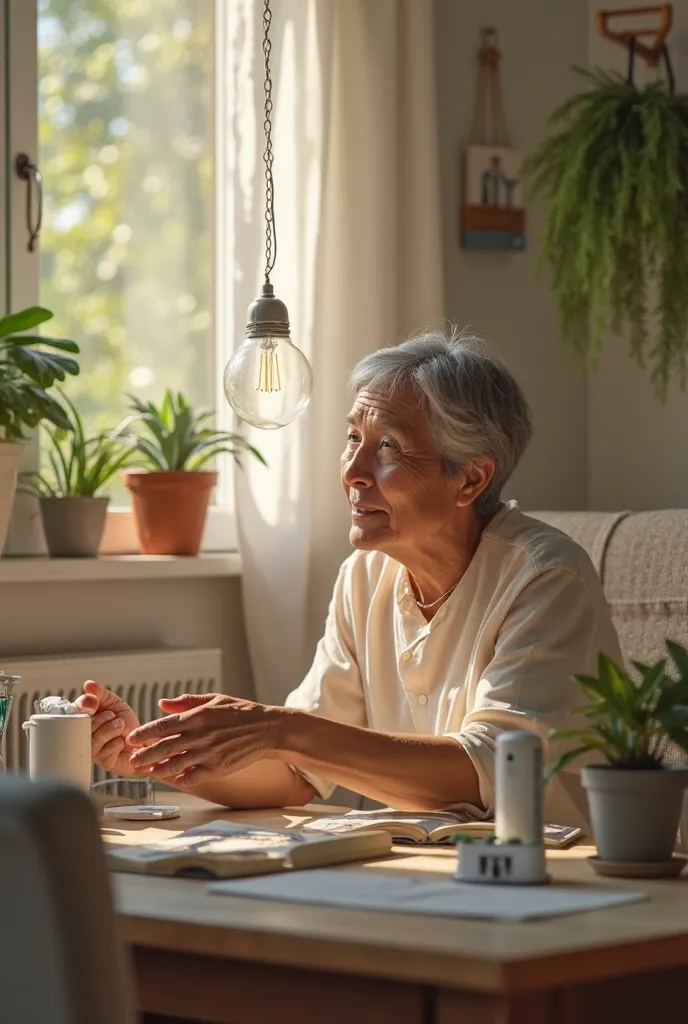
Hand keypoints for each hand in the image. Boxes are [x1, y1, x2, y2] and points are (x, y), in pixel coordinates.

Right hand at [75, 681, 142, 776]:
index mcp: (86, 719)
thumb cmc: (127, 723)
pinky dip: (116, 744)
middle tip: (113, 715)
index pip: (75, 711)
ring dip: (109, 729)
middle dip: (100, 719)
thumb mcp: (115, 703)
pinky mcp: (103, 762)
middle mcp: (86, 735)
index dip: (82, 706)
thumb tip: (87, 684)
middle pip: (83, 727)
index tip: (93, 704)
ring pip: (94, 739)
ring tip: (120, 725)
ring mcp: (93, 749)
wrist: (144, 741)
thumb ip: (100, 694)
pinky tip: (122, 741)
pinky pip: (104, 753)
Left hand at [127, 692, 284, 786]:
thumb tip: (162, 704)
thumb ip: (187, 702)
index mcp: (198, 716)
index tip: (131, 738)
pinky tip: (173, 779)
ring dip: (159, 769)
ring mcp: (209, 753)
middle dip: (145, 754)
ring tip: (148, 771)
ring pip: (176, 764)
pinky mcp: (217, 767)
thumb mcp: (215, 699)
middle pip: (164, 747)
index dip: (145, 733)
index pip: (163, 725)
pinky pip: (193, 776)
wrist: (267, 729)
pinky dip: (180, 779)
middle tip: (132, 760)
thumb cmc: (241, 713)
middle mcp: (200, 735)